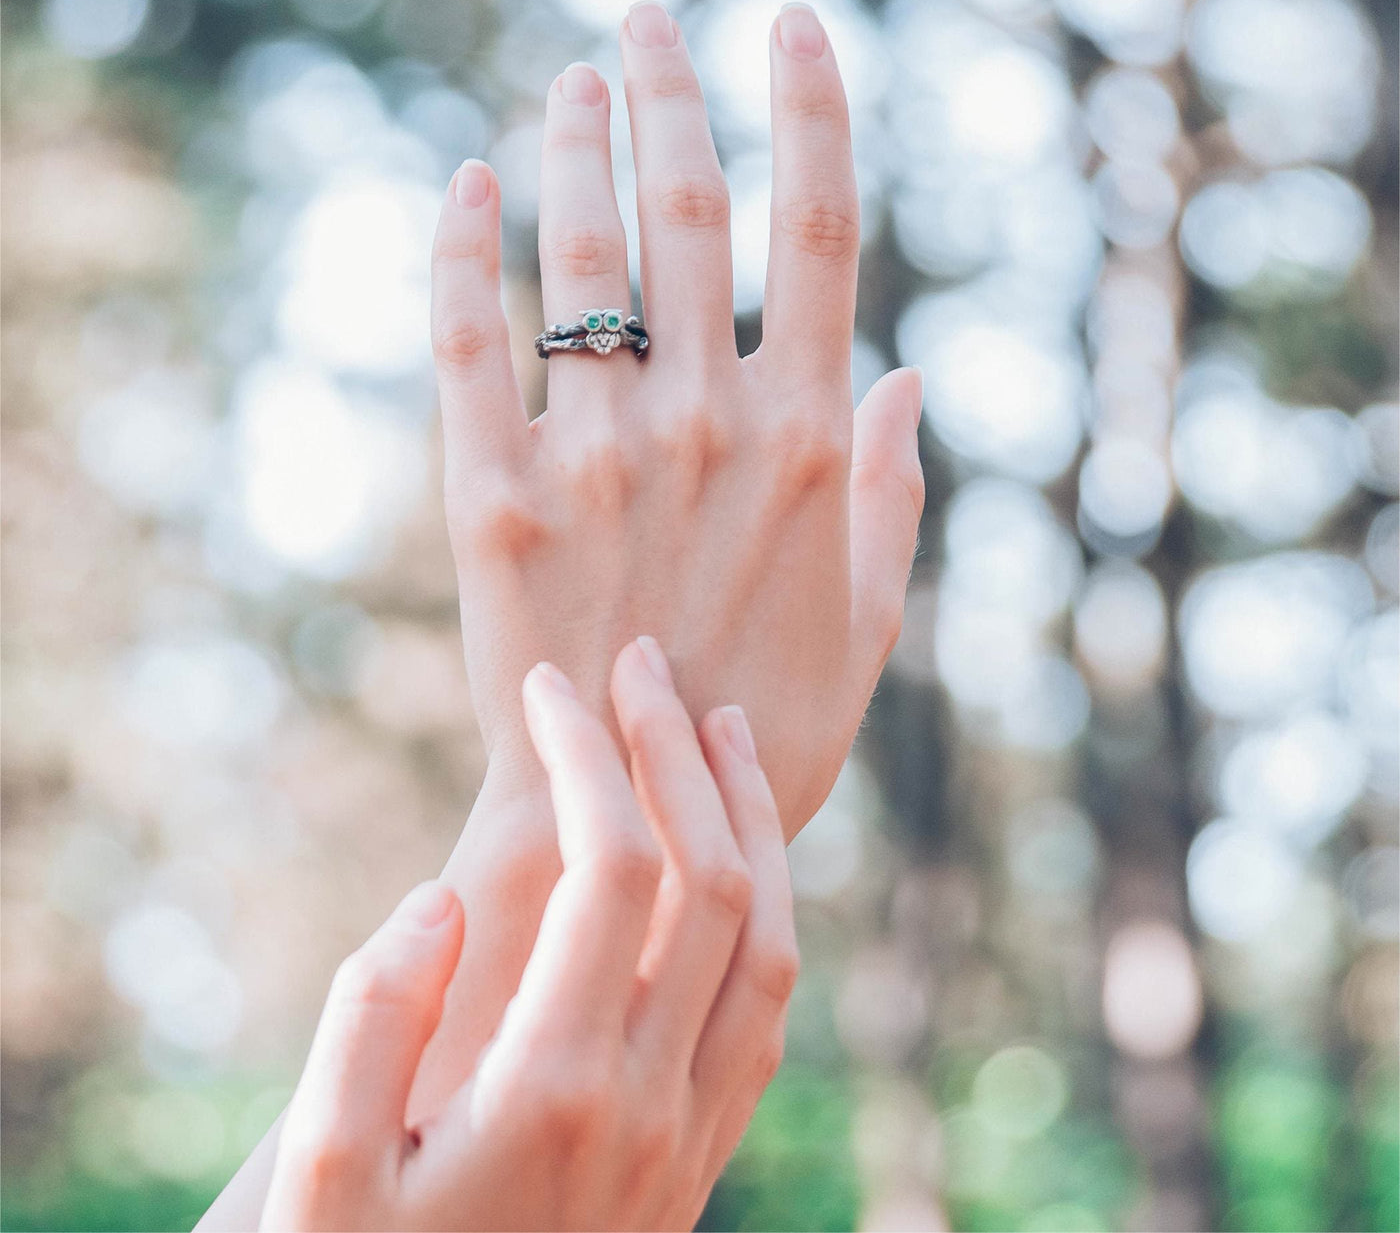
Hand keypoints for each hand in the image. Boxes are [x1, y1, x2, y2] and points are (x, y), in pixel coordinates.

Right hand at [261, 641, 796, 1231]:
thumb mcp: (312, 1179)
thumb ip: (370, 1024)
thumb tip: (441, 899)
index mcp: (554, 1084)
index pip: (616, 868)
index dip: (591, 754)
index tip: (553, 682)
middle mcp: (650, 1102)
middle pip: (718, 884)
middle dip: (680, 754)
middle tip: (643, 665)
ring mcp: (692, 1134)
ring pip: (773, 944)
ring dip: (752, 823)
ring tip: (716, 731)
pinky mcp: (701, 1159)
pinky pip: (769, 1010)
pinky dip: (768, 911)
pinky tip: (737, 866)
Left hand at [431, 0, 923, 836]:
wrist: (631, 815)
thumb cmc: (763, 722)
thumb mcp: (868, 621)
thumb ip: (889, 495)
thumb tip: (905, 376)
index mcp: (806, 441)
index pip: (818, 228)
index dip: (810, 109)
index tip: (788, 25)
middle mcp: (705, 425)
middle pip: (689, 207)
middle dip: (671, 91)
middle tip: (646, 18)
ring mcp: (594, 457)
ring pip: (580, 254)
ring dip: (576, 146)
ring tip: (574, 80)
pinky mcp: (492, 501)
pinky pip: (468, 343)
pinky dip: (461, 250)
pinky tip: (467, 181)